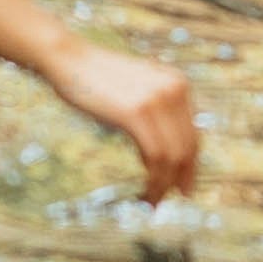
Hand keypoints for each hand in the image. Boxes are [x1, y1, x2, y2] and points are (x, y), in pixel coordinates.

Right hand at [42, 36, 201, 202]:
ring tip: (151, 202)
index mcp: (177, 83)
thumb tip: (165, 154)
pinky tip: (145, 192)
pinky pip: (156, 156)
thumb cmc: (97, 80)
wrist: (69, 59)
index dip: (189, 166)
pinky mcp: (136, 112)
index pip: (193, 135)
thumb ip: (155, 112)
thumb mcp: (137, 91)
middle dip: (181, 180)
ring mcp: (156, 99)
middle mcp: (173, 89)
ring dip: (164, 186)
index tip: (182, 188)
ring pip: (174, 156)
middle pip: (188, 148)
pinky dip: (154, 181)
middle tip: (165, 202)